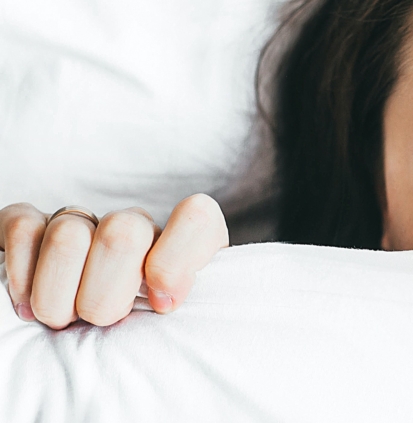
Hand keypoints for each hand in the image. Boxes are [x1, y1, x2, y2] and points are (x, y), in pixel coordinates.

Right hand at [1, 194, 227, 328]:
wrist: (87, 330)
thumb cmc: (143, 333)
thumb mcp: (177, 328)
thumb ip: (182, 309)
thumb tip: (164, 300)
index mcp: (182, 246)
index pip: (197, 218)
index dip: (176, 261)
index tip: (162, 305)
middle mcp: (135, 226)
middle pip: (123, 235)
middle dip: (105, 296)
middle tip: (101, 321)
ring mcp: (84, 222)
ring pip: (69, 236)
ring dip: (59, 296)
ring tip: (63, 320)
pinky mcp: (34, 224)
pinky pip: (23, 230)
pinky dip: (22, 276)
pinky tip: (28, 306)